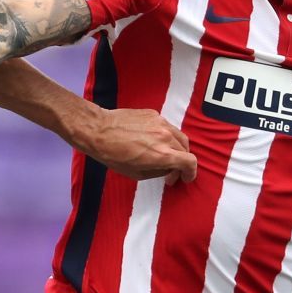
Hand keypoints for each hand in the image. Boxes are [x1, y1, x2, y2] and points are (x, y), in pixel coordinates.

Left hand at [81, 109, 197, 184]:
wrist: (100, 131)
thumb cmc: (113, 155)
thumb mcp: (137, 173)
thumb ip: (159, 171)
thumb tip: (168, 169)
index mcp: (163, 154)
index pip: (190, 162)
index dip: (191, 172)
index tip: (186, 178)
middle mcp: (166, 137)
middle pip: (185, 150)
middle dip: (181, 163)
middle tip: (170, 172)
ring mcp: (161, 123)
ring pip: (179, 137)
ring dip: (176, 149)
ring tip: (164, 156)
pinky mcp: (154, 114)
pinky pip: (167, 127)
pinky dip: (166, 137)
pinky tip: (152, 142)